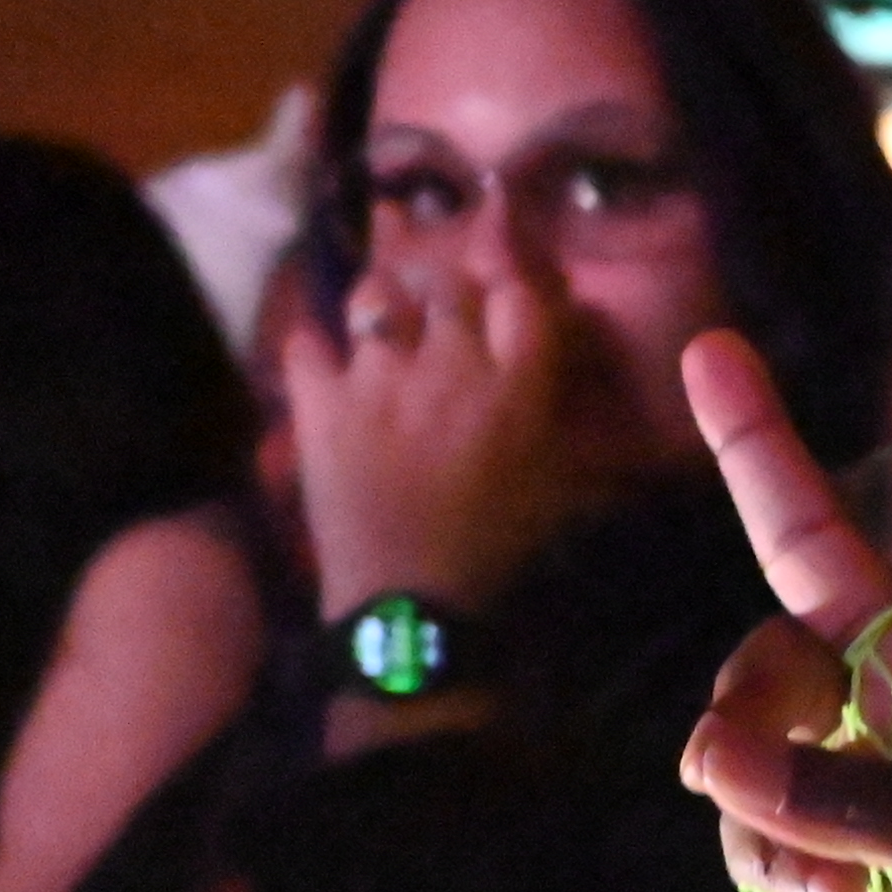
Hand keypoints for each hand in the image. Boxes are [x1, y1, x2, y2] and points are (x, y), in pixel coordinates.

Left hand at [280, 253, 593, 621]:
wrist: (408, 606)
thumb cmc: (496, 552)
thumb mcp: (558, 487)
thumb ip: (566, 422)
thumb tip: (586, 386)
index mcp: (514, 388)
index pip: (518, 295)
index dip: (511, 286)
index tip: (503, 298)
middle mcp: (447, 367)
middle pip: (447, 285)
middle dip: (446, 289)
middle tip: (443, 306)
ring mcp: (376, 379)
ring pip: (375, 297)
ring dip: (382, 304)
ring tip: (385, 322)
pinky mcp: (319, 403)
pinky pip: (305, 345)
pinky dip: (313, 348)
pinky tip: (321, 357)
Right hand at [669, 287, 891, 891]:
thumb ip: (877, 800)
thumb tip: (726, 769)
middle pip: (817, 550)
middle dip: (760, 453)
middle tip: (712, 347)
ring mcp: (857, 764)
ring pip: (751, 699)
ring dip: (750, 758)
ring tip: (812, 870)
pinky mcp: (808, 849)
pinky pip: (743, 815)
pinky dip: (770, 861)